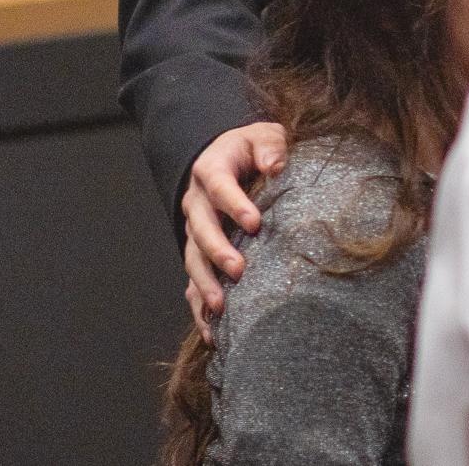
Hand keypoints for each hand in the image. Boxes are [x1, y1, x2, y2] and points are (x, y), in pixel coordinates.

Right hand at [180, 122, 287, 340]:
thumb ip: (270, 146)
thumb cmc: (253, 149)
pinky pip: (193, 282)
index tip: (254, 223)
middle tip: (238, 269)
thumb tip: (276, 164)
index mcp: (211, 171)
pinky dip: (199, 307)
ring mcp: (194, 231)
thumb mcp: (264, 136)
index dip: (234, 204)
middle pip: (200, 229)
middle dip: (217, 251)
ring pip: (192, 259)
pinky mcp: (199, 254)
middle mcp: (196, 203)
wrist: (230, 158)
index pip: (219, 187)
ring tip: (221, 305)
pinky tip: (212, 332)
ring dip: (204, 283)